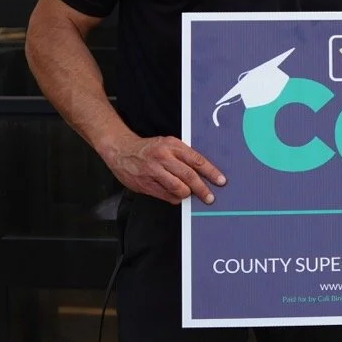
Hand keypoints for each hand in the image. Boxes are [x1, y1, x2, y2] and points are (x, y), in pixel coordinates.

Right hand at [102, 132, 224, 204]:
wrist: (121, 150)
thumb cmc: (149, 148)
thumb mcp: (168, 144)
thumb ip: (183, 156)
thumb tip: (203, 172)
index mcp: (172, 146)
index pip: (196, 160)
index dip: (211, 172)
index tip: (220, 181)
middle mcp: (163, 158)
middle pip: (188, 176)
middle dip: (202, 189)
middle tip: (209, 197)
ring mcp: (152, 172)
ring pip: (178, 189)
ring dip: (187, 194)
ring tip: (189, 194)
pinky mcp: (145, 184)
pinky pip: (166, 196)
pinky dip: (174, 198)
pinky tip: (175, 195)